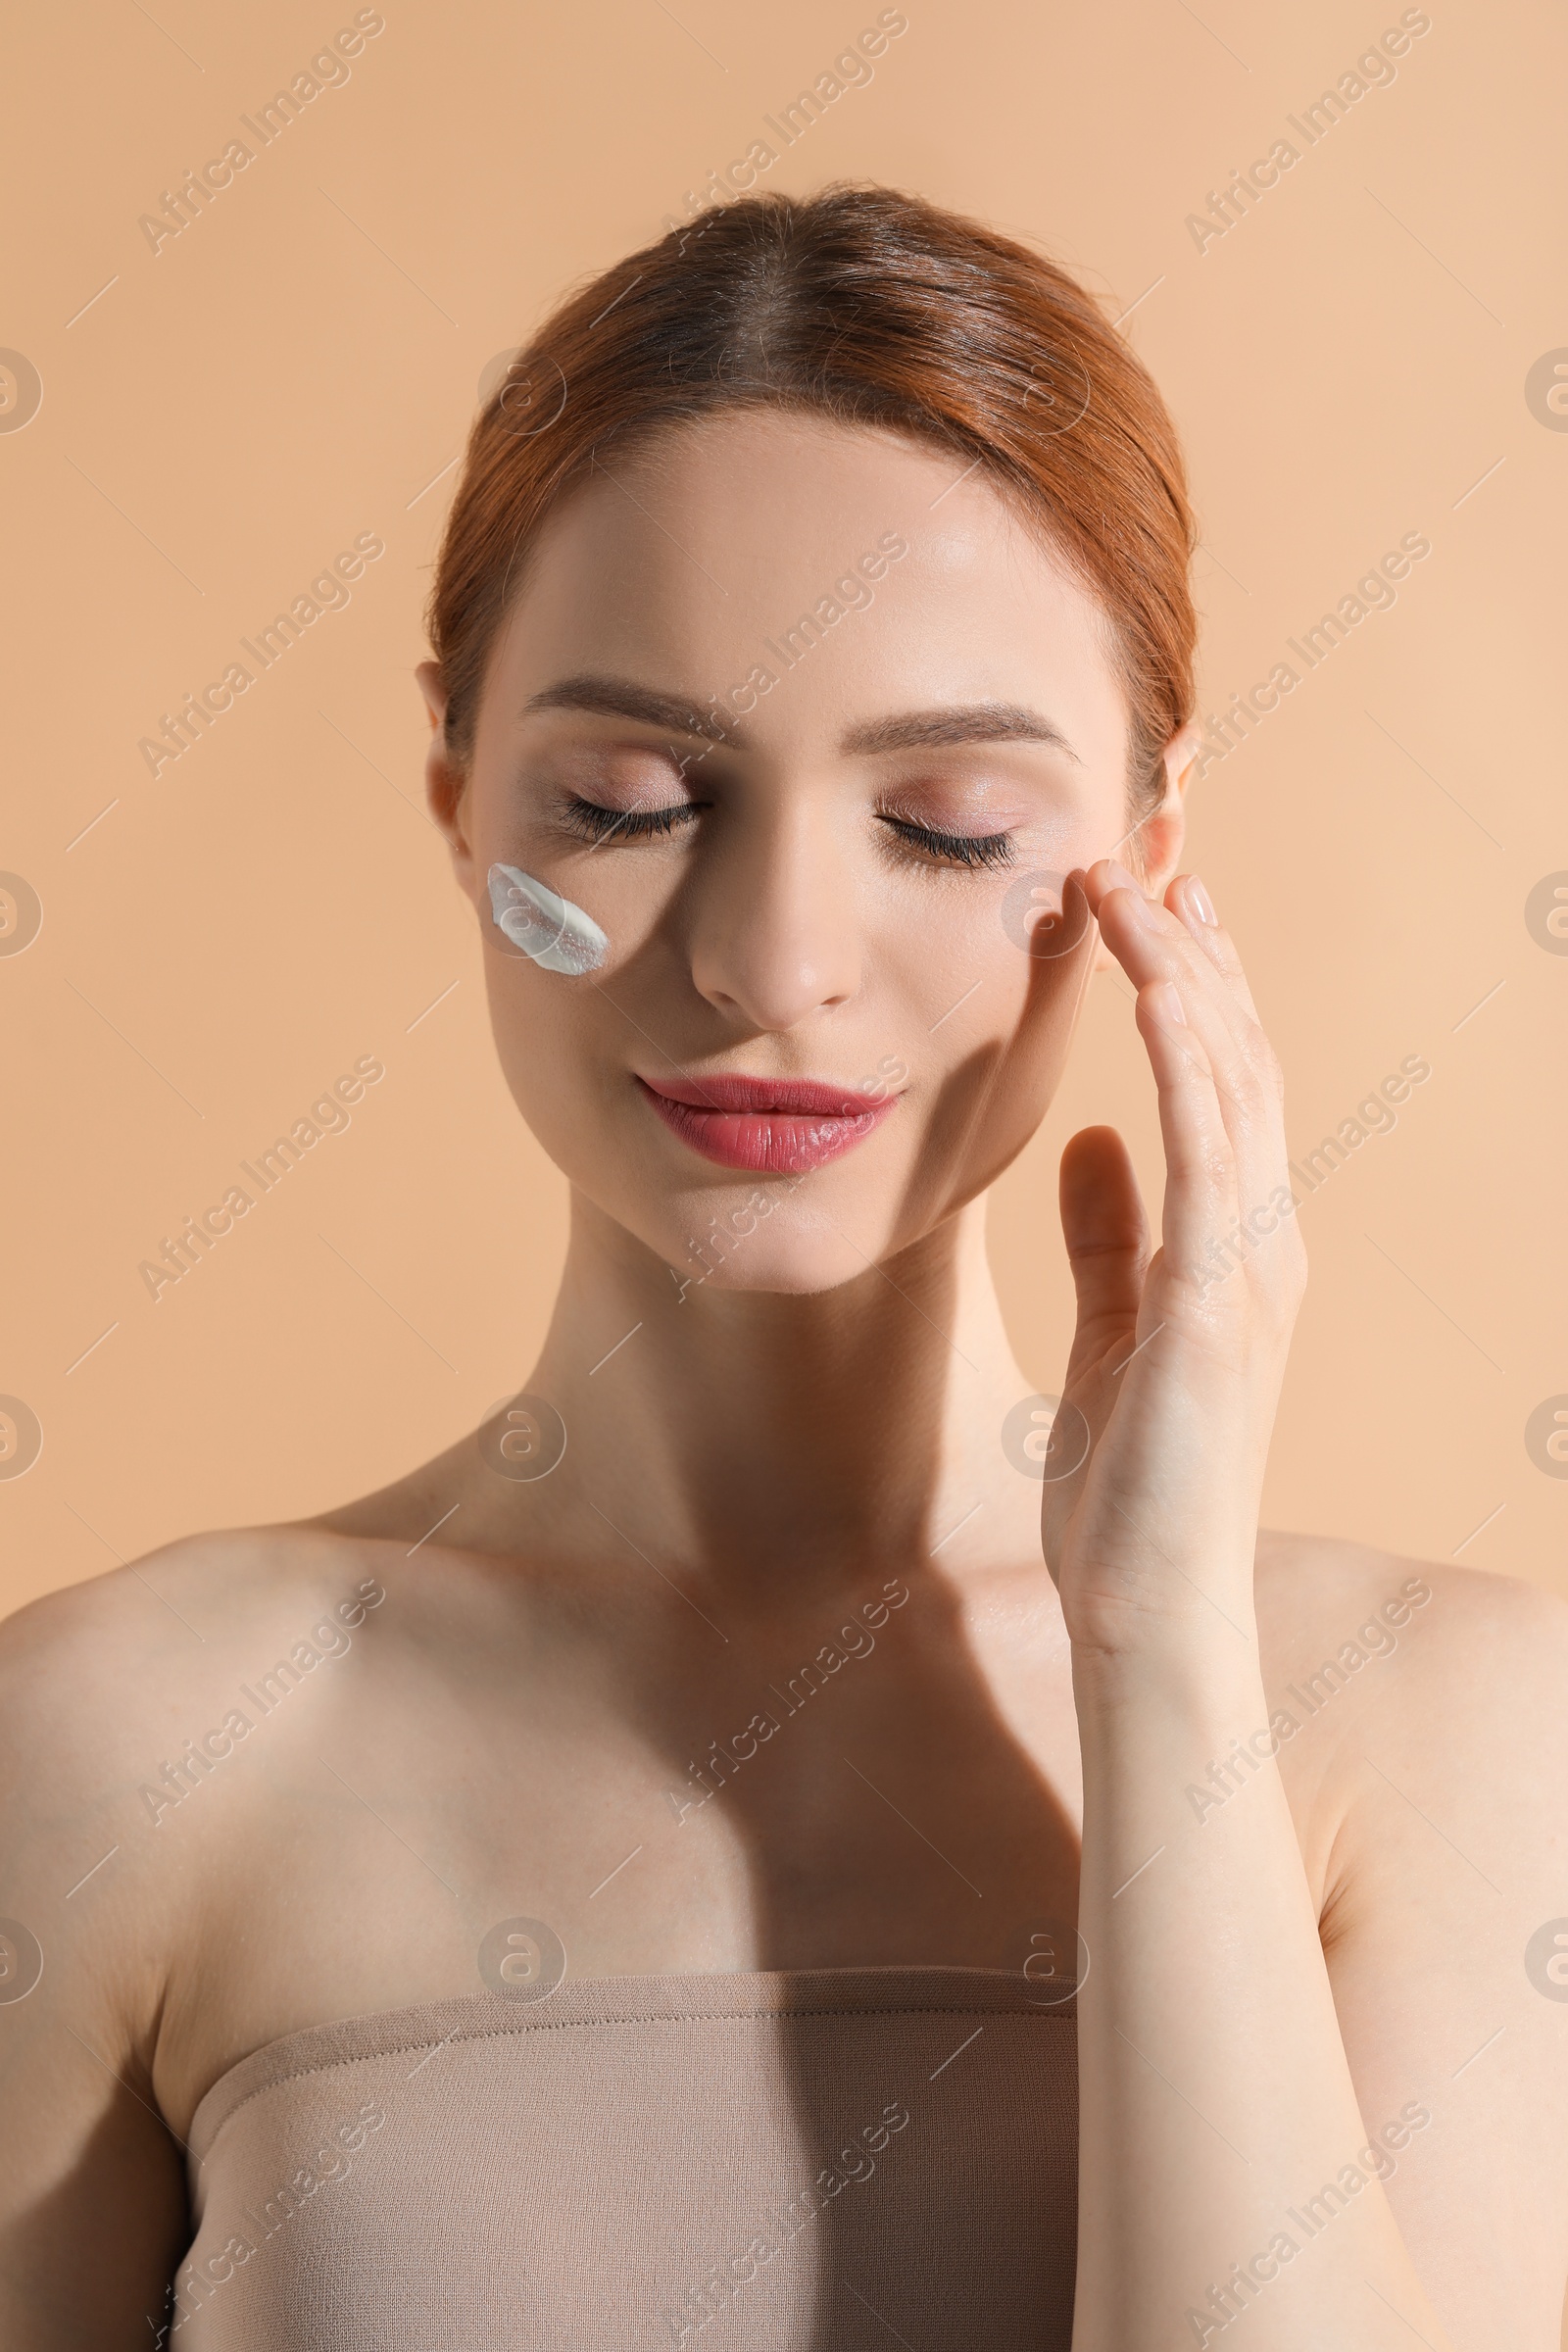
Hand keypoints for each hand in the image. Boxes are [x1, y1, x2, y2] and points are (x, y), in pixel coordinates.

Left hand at [1039, 862, 1306, 1658]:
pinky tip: (1149, 987)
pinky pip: (1206, 1149)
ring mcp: (1250, 1267)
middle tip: (1145, 851)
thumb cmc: (1127, 1487)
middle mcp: (1262, 1238)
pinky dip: (1181, 1056)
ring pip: (1229, 1082)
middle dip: (1192, 950)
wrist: (1148, 1608)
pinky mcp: (1216, 1301)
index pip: (1226, 1085)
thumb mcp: (1109, 1332)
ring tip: (1130, 882)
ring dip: (1179, 974)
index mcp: (1236, 1244)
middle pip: (1239, 1060)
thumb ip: (1108, 1235)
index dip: (1195, 986)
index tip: (1155, 900)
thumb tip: (1091, 1140)